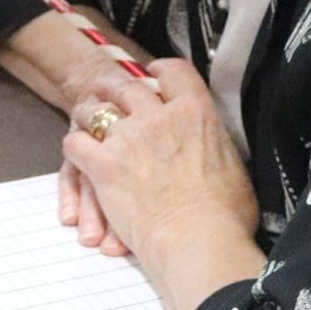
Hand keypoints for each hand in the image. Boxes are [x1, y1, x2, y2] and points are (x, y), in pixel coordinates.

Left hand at [57, 55, 256, 269]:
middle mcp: (159, 118)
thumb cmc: (225, 214)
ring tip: (86, 116)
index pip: (175, 73)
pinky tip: (77, 151)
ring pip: (96, 110)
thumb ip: (218, 147)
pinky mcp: (104, 165)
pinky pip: (76, 143)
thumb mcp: (235, 167)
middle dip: (116, 87)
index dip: (161, 70)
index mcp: (196, 113)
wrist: (197, 239)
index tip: (153, 73)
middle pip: (128, 87)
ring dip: (89, 112)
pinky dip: (75, 145)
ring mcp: (128, 139)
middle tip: (108, 90)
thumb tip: (218, 150)